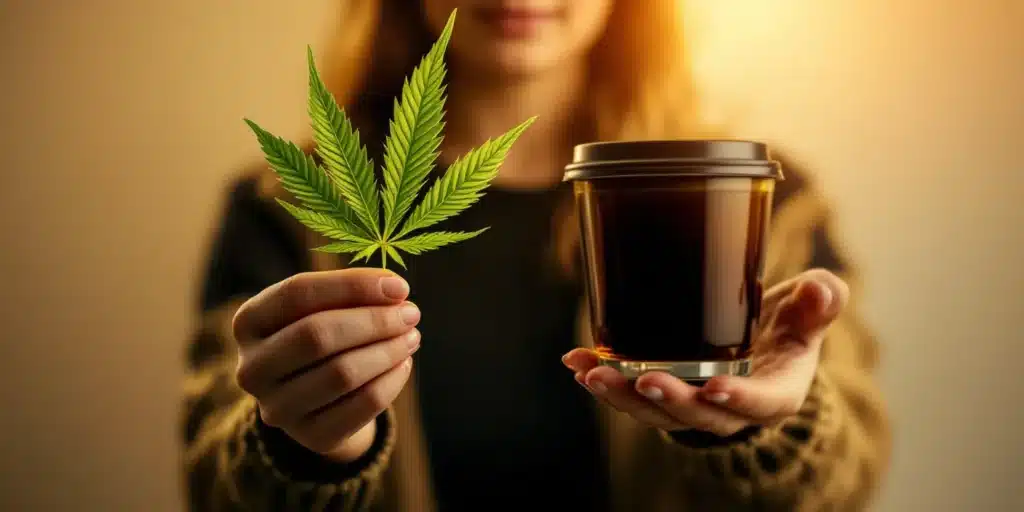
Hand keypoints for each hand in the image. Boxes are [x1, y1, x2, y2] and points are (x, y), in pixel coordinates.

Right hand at [232, 268, 420, 461]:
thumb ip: (350, 294)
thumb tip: (395, 292)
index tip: (399, 286)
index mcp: (248, 322)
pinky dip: (392, 381)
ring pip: (343, 373)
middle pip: (318, 335)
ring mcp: (277, 408)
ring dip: (388, 350)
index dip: (352, 286)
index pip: (298, 294)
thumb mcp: (322, 309)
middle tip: (411, 314)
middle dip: (374, 321)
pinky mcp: (310, 437)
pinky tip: (403, 364)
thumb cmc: (320, 337)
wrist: (313, 399)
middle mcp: (252, 368)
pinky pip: (363, 405)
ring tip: (411, 337)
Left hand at [562, 268, 848, 436]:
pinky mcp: (662, 396)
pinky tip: (575, 361)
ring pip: (656, 413)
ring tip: (591, 374)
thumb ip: (821, 301)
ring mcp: (692, 405)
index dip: (738, 398)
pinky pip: (631, 396)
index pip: (759, 403)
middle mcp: (730, 408)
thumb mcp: (809, 313)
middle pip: (698, 415)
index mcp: (774, 392)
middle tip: (642, 379)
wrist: (761, 346)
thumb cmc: (786, 326)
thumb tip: (821, 289)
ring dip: (622, 397)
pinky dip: (603, 381)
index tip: (715, 385)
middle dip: (669, 400)